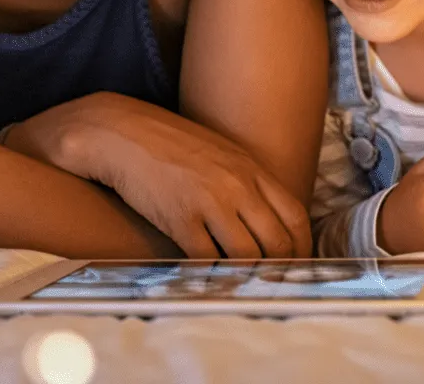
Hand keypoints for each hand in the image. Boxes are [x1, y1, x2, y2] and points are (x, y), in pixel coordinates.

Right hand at [7, 93, 310, 258]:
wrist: (121, 133)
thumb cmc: (169, 144)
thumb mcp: (217, 153)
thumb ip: (244, 181)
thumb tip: (264, 219)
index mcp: (250, 167)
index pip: (295, 215)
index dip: (302, 248)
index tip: (297, 266)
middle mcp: (237, 184)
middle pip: (278, 242)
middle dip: (281, 271)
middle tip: (274, 287)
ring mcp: (210, 201)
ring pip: (248, 257)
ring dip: (248, 278)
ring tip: (244, 289)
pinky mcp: (180, 218)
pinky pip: (207, 261)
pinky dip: (213, 278)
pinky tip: (210, 283)